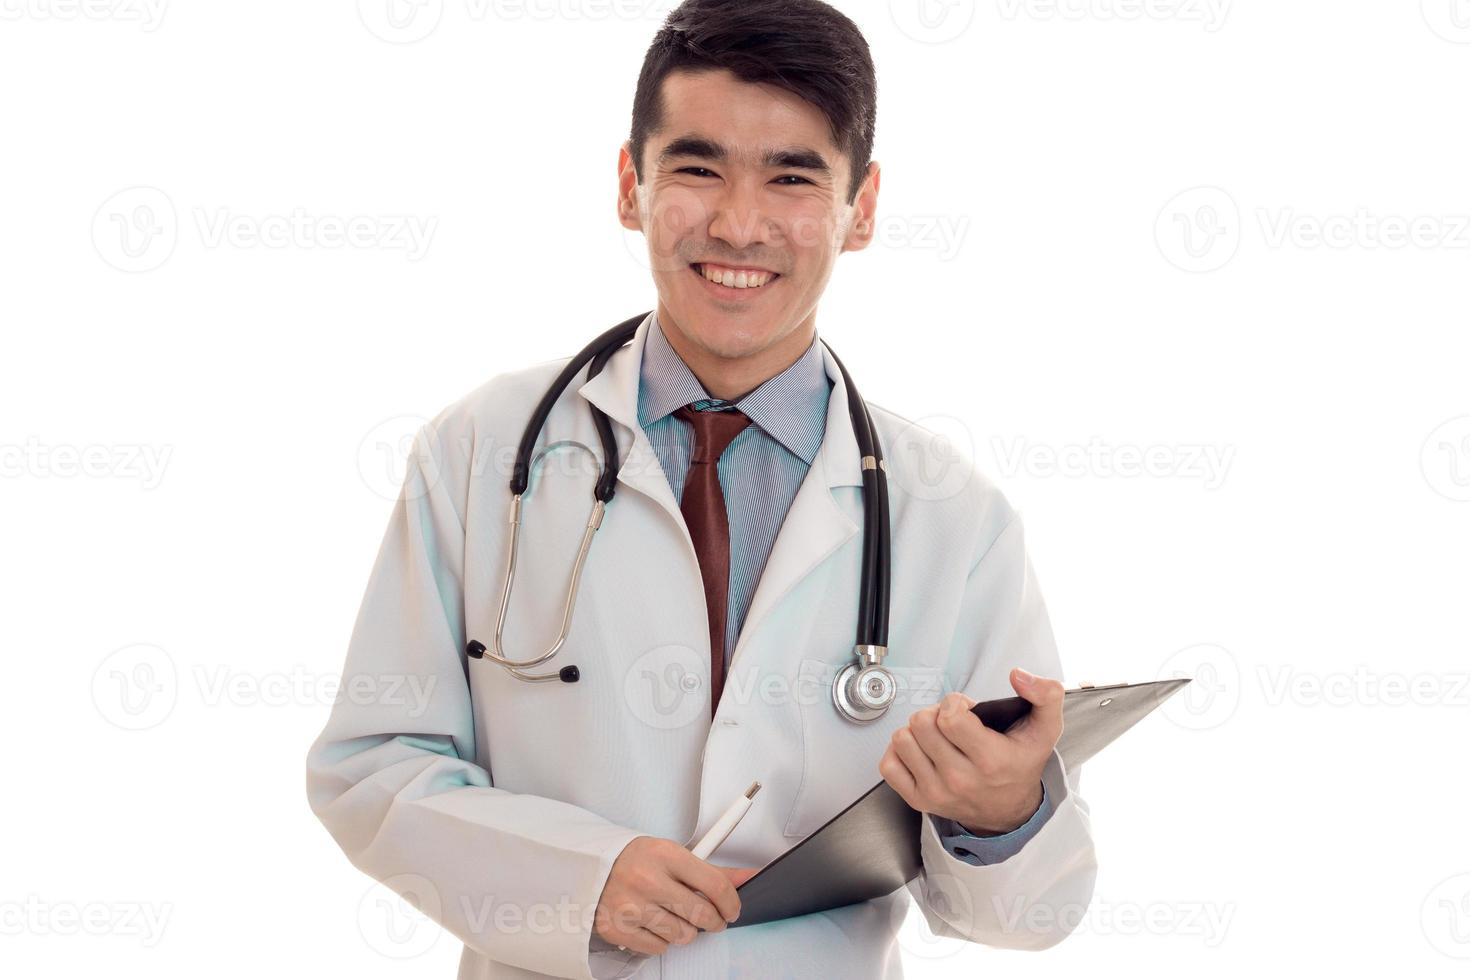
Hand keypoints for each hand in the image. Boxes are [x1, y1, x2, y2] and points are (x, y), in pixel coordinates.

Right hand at [593, 836, 759, 955]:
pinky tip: (653, 923)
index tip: (732, 909)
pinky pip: (659, 948)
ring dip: (685, 930)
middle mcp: (647, 878)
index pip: (716, 884)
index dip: (731, 903)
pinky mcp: (617, 928)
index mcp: (665, 854)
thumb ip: (712, 870)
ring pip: (683, 936)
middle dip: (713, 921)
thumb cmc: (636, 861)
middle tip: (710, 918)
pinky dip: (661, 940)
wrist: (589, 868)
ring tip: (674, 916)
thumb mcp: (673, 856)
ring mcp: (630, 905)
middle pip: (702, 915)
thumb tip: (750, 878)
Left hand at [878, 667, 1062, 833]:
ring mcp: (937, 792)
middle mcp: (960, 779)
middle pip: (921, 723)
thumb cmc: (1021, 765)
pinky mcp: (919, 800)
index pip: (950, 716)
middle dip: (935, 713)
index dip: (954, 703)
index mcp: (990, 759)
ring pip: (902, 740)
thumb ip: (1045, 695)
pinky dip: (900, 752)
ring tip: (937, 736)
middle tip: (951, 722)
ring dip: (917, 732)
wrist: (1010, 812)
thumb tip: (1018, 675)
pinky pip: (889, 765)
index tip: (965, 710)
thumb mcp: (1045, 729)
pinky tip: (921, 750)